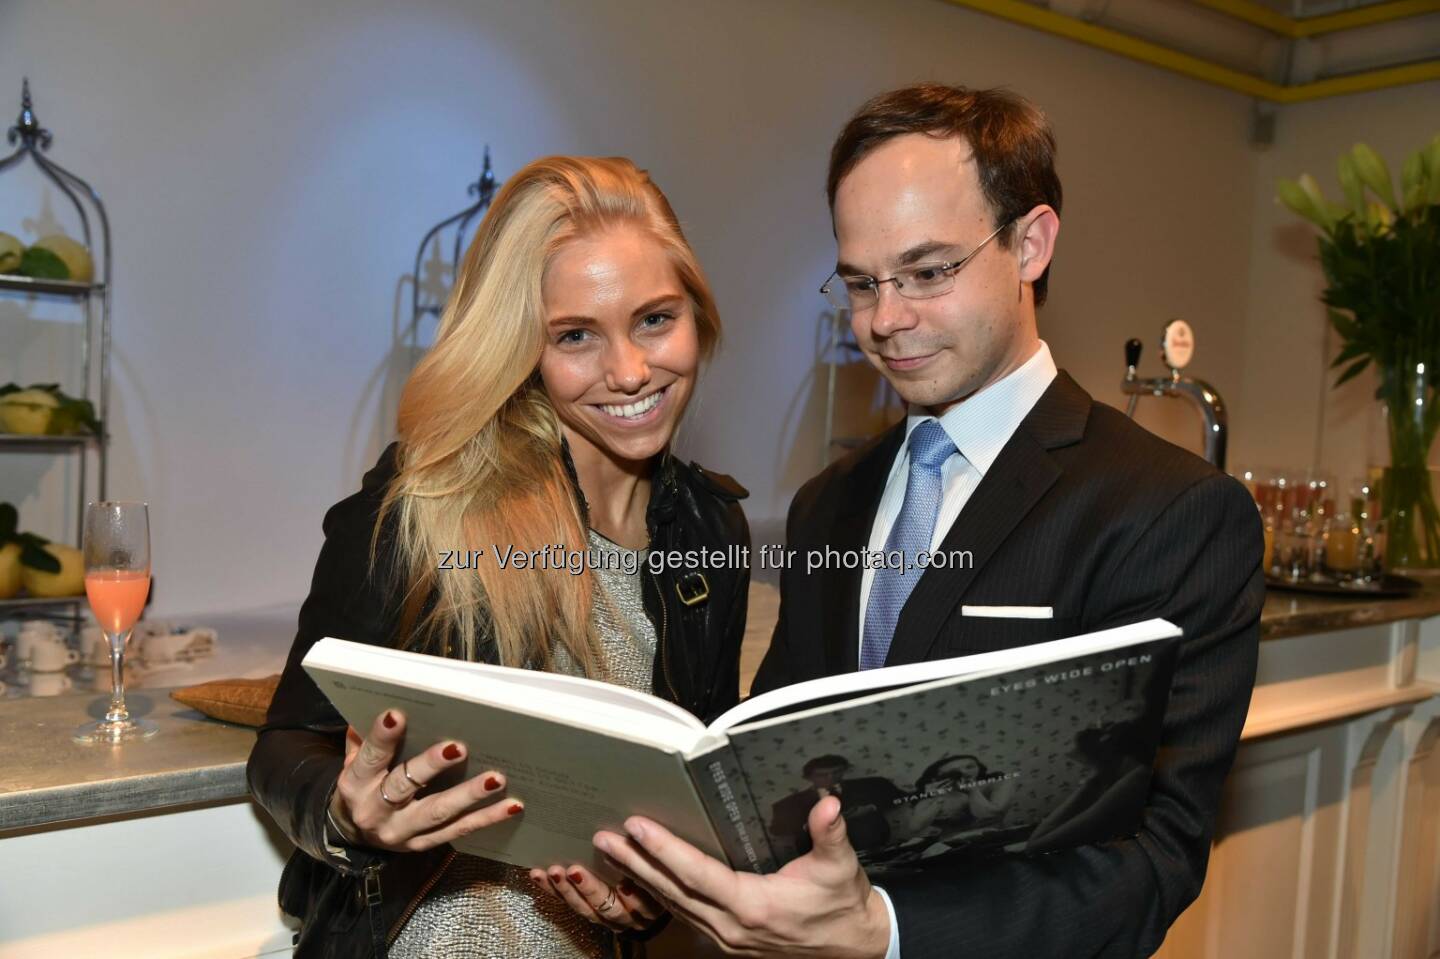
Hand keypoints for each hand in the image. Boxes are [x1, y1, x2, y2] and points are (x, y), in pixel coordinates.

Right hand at [329, 708, 521, 851]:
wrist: (353, 835)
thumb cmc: (363, 785)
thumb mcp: (354, 760)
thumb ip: (364, 737)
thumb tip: (378, 703)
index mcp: (356, 784)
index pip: (369, 758)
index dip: (382, 738)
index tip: (397, 715)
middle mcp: (375, 810)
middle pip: (404, 787)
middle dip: (431, 766)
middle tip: (459, 748)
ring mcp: (401, 832)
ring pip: (437, 813)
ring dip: (469, 795)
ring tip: (496, 779)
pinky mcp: (422, 845)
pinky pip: (458, 831)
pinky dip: (486, 818)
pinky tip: (510, 806)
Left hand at [528, 863, 665, 933]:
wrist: (646, 890)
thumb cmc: (652, 867)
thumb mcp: (656, 861)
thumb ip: (648, 851)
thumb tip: (638, 826)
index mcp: (651, 903)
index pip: (643, 899)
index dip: (631, 886)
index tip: (618, 871)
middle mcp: (630, 915)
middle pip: (610, 907)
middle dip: (590, 889)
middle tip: (575, 871)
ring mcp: (608, 917)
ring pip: (586, 909)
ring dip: (567, 891)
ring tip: (554, 872)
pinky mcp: (589, 912)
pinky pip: (568, 904)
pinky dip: (552, 890)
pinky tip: (539, 875)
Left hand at [593, 796, 889, 957]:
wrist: (854, 947)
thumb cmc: (842, 904)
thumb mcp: (840, 867)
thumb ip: (831, 834)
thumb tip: (828, 805)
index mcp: (754, 906)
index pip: (698, 874)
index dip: (665, 850)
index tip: (637, 826)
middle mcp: (732, 927)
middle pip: (672, 892)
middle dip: (635, 863)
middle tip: (604, 838)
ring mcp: (726, 939)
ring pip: (672, 906)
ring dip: (639, 879)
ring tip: (611, 852)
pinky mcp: (726, 942)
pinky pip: (683, 917)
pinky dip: (658, 897)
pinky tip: (640, 880)